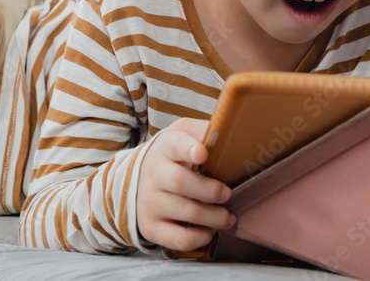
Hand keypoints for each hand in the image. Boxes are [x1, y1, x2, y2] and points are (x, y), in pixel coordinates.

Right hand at [136, 118, 234, 250]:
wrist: (138, 179)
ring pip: (185, 211)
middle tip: (227, 193)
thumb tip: (231, 131)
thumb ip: (204, 131)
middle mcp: (154, 175)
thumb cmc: (173, 156)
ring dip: (213, 217)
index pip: (175, 145)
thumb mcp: (183, 134)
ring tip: (229, 217)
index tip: (203, 153)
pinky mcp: (151, 227)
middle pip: (180, 181)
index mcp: (166, 148)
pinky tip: (209, 230)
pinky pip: (178, 238)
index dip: (189, 148)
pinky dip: (199, 237)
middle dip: (209, 190)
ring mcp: (150, 203)